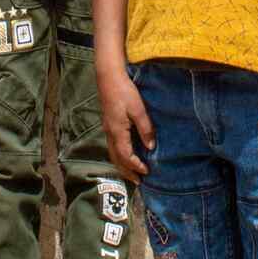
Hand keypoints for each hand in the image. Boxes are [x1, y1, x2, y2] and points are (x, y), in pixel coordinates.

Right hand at [98, 66, 154, 182]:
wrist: (108, 76)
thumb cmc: (124, 91)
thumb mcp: (138, 109)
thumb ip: (145, 129)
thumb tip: (150, 147)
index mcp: (117, 131)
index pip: (126, 155)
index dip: (136, 165)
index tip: (147, 172)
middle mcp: (110, 133)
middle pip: (116, 158)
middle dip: (126, 171)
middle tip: (138, 182)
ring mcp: (107, 128)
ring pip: (112, 153)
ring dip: (121, 165)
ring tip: (131, 173)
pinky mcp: (108, 123)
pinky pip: (112, 146)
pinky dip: (118, 155)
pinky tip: (124, 154)